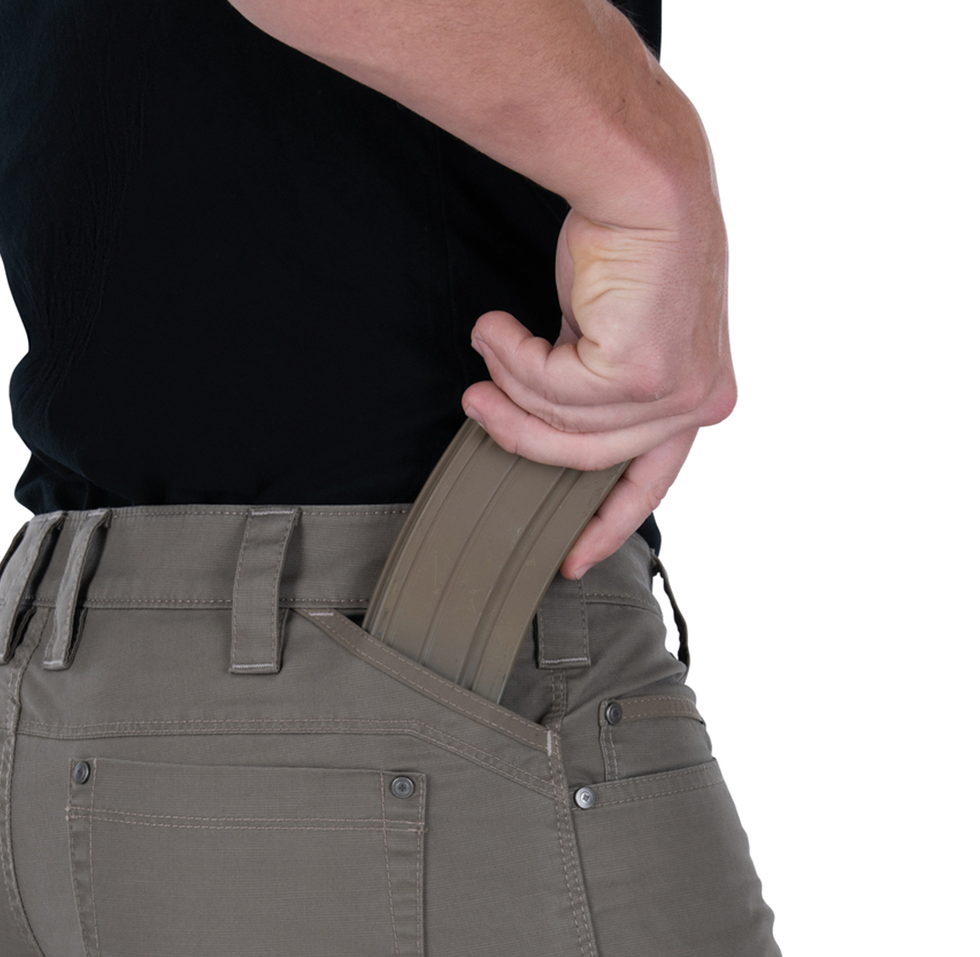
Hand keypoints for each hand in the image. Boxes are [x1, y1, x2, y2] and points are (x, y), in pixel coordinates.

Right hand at [462, 202, 735, 575]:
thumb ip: (595, 387)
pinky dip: (512, 357)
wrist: (641, 179)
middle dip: (519, 434)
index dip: (606, 523)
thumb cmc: (625, 241)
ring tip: (487, 340)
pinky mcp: (641, 374)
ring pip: (563, 425)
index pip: (652, 482)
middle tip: (474, 405)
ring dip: (509, 382)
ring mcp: (675, 393)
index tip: (572, 561)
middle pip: (587, 458)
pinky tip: (497, 325)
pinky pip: (550, 391)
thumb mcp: (611, 332)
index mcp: (698, 399)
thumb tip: (541, 424)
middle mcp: (697, 403)